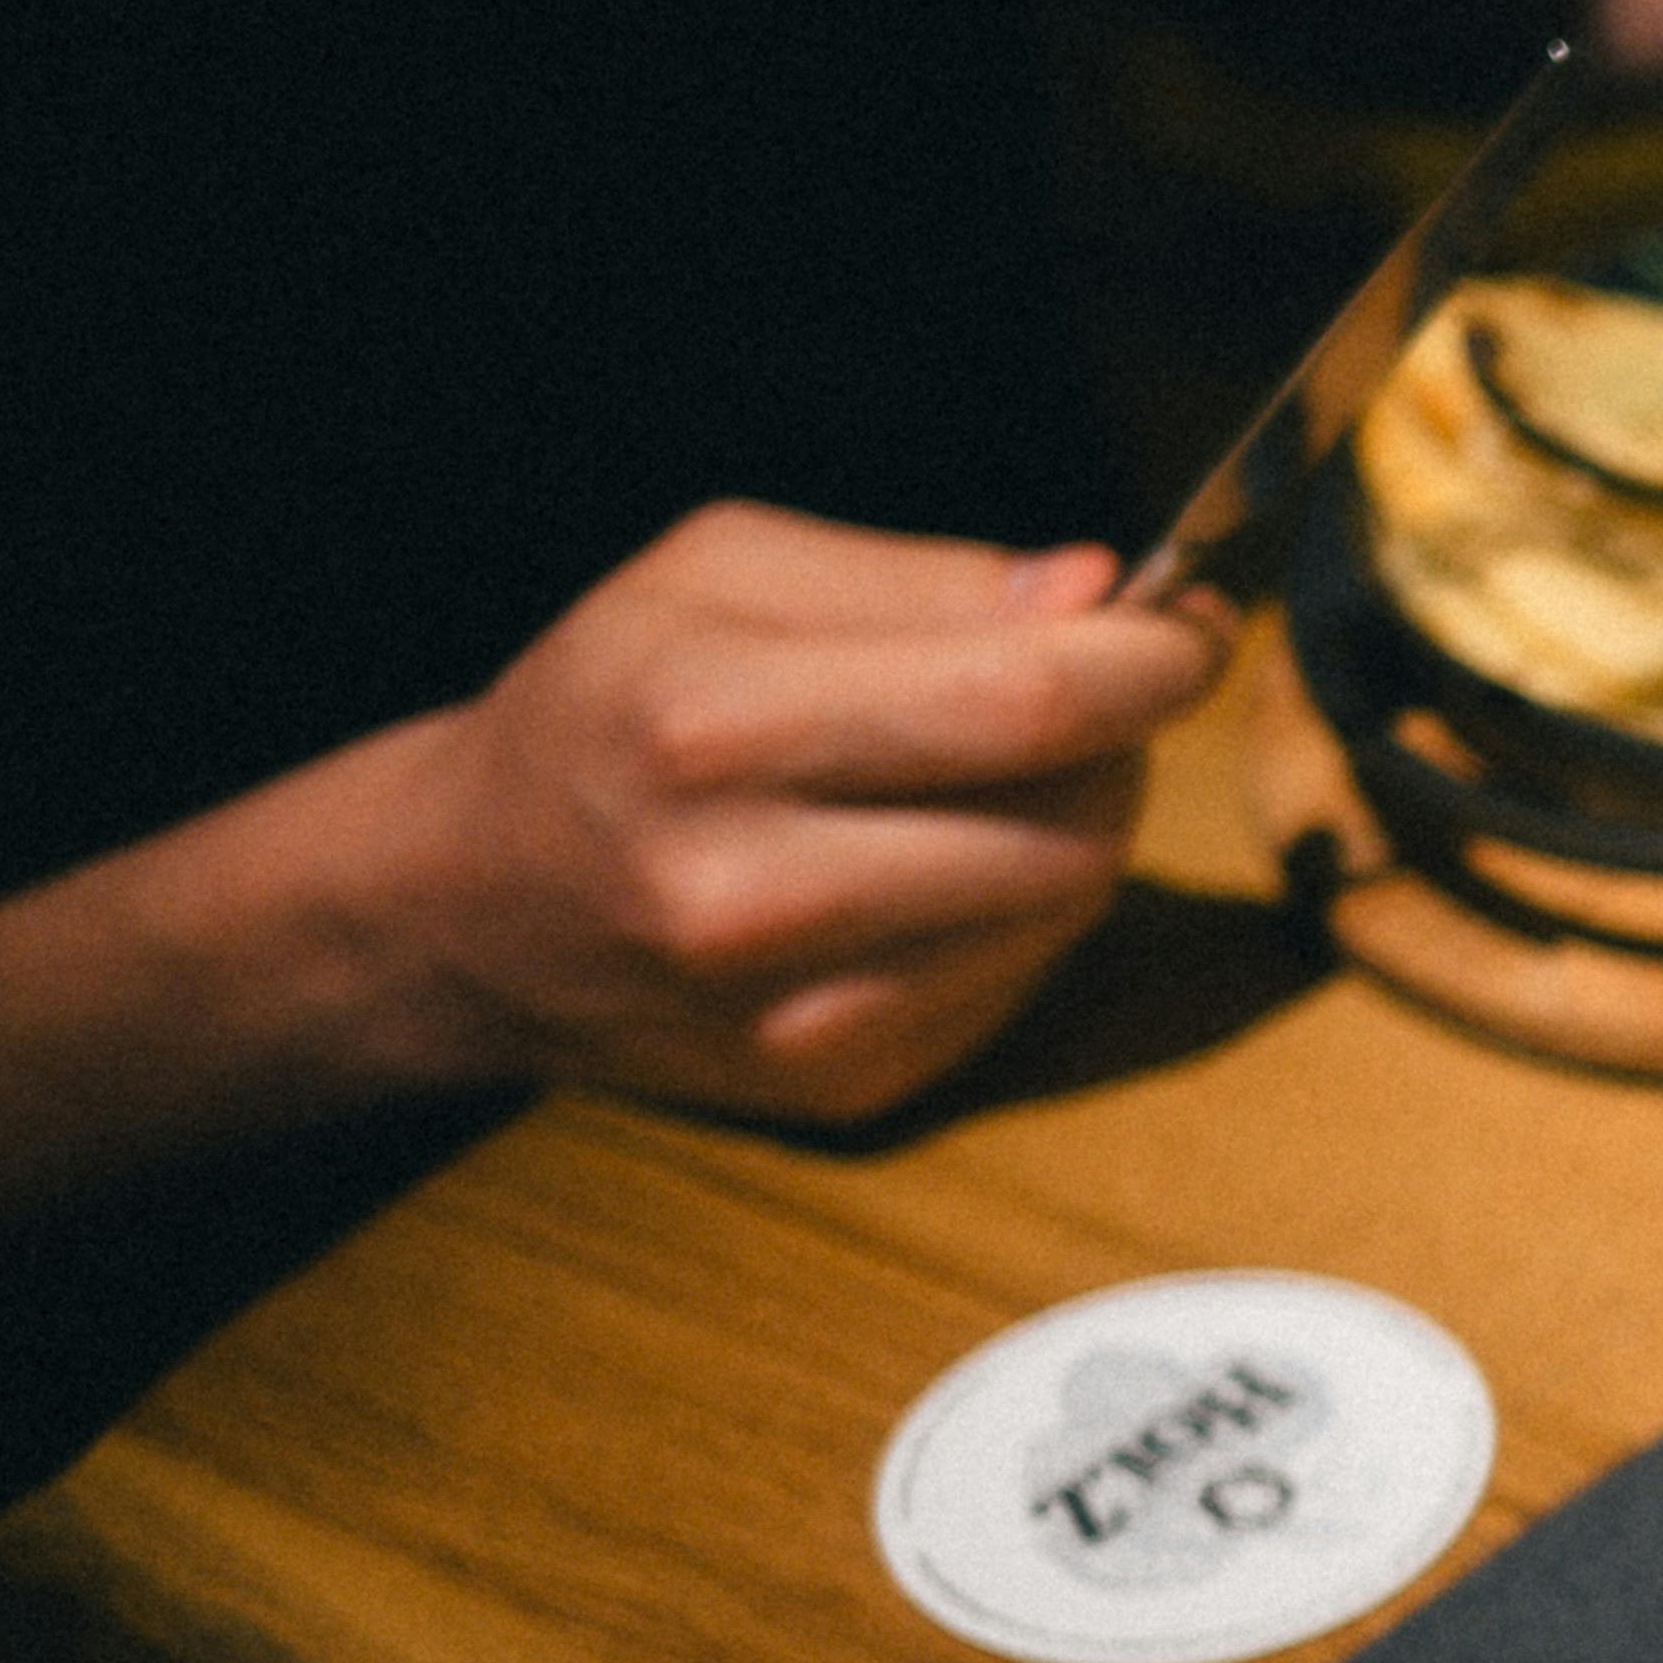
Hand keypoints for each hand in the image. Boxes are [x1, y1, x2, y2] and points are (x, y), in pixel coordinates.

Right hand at [273, 505, 1215, 1123]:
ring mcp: (800, 1013)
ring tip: (1007, 771)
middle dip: (1124, 742)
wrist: (473, 908)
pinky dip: (1025, 908)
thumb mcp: (717, 574)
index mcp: (713, 727)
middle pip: (1071, 822)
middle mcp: (752, 889)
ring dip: (1084, 823)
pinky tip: (946, 863)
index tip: (1189, 625)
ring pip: (1065, 908)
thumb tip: (1094, 594)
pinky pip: (1021, 980)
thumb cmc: (606, 708)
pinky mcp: (840, 1087)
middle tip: (1098, 691)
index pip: (1022, 703)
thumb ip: (918, 578)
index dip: (1149, 662)